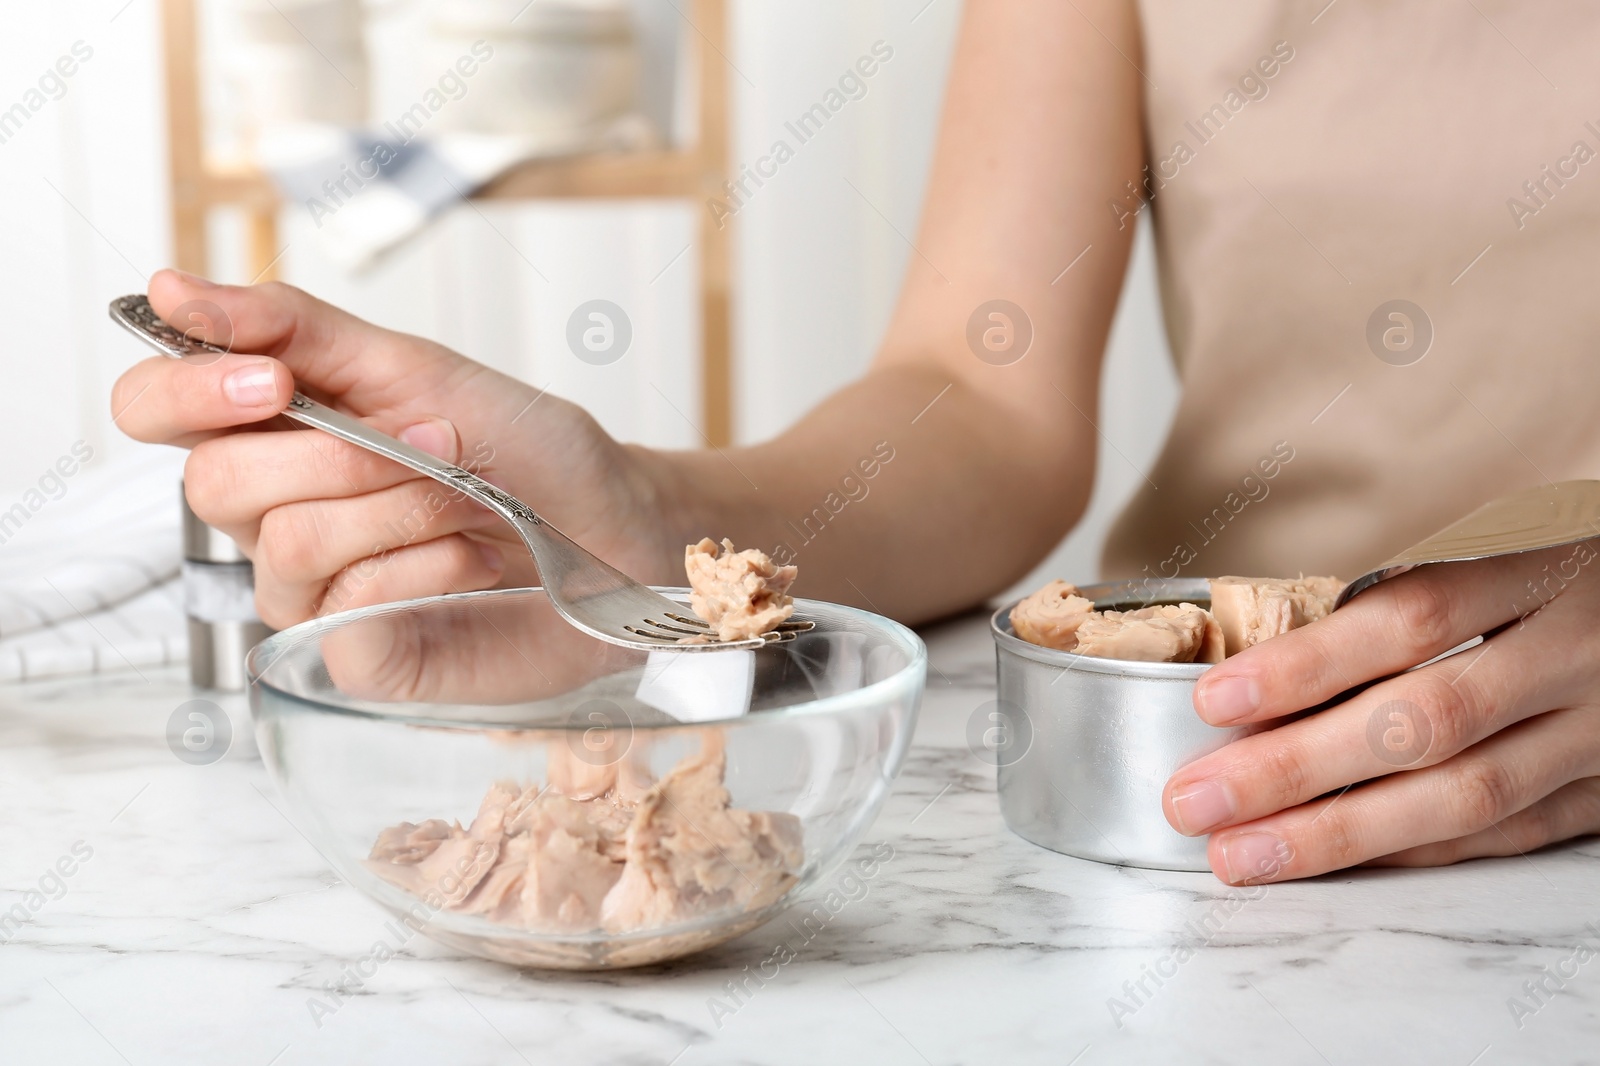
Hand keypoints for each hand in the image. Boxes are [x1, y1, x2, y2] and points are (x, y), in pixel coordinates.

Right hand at [112, 271, 685, 627]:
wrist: (616, 528)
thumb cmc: (529, 450)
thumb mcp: (419, 367)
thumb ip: (294, 327)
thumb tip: (169, 291)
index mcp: (273, 430)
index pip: (153, 407)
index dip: (188, 392)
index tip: (273, 380)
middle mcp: (274, 512)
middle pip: (214, 485)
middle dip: (339, 452)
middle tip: (433, 439)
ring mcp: (309, 591)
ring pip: (286, 544)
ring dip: (399, 504)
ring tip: (468, 498)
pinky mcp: (354, 654)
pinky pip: (346, 610)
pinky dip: (424, 570)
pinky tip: (471, 563)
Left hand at [1162, 539, 1599, 883]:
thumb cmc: (1570, 584)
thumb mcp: (1508, 556)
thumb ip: (1405, 609)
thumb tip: (1263, 669)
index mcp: (1540, 577)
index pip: (1410, 620)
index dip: (1308, 665)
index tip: (1214, 700)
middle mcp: (1575, 657)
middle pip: (1423, 722)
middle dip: (1296, 768)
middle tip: (1197, 799)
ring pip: (1463, 796)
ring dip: (1338, 833)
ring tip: (1240, 852)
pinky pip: (1504, 834)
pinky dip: (1412, 851)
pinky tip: (1334, 862)